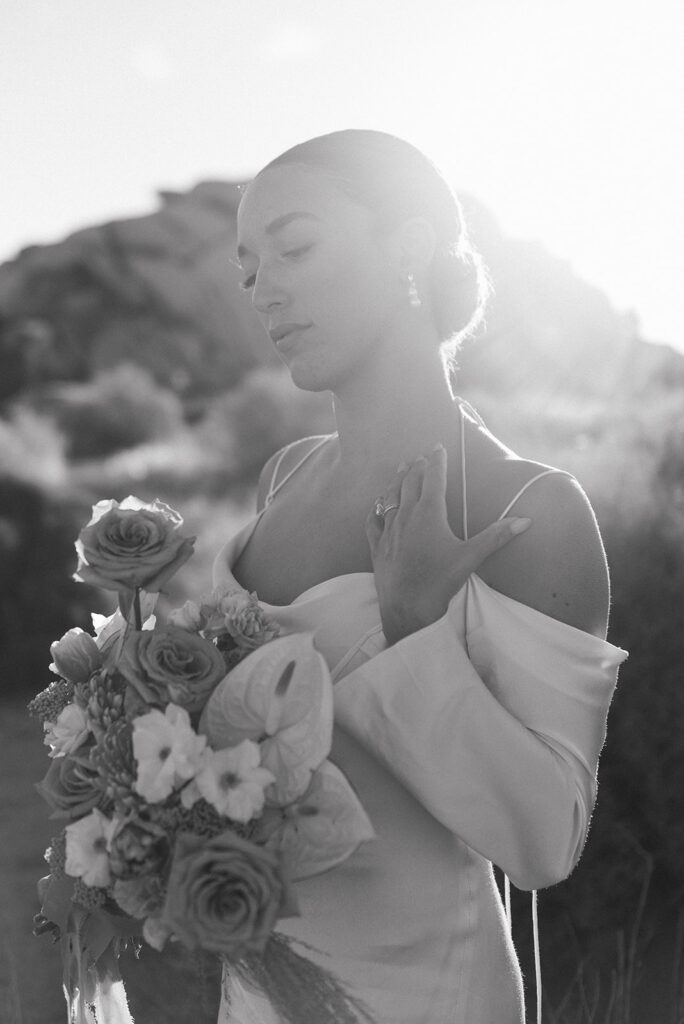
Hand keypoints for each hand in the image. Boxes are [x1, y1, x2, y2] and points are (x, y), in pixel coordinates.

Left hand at [365, 445, 531, 643]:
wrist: (407, 608)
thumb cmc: (441, 581)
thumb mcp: (471, 557)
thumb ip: (497, 536)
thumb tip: (525, 520)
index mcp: (429, 514)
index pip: (434, 478)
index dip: (437, 461)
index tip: (437, 446)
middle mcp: (406, 516)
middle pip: (410, 483)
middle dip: (417, 467)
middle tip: (421, 456)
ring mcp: (388, 531)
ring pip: (390, 497)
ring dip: (396, 481)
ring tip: (400, 468)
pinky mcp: (377, 547)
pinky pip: (373, 522)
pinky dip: (376, 510)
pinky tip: (377, 507)